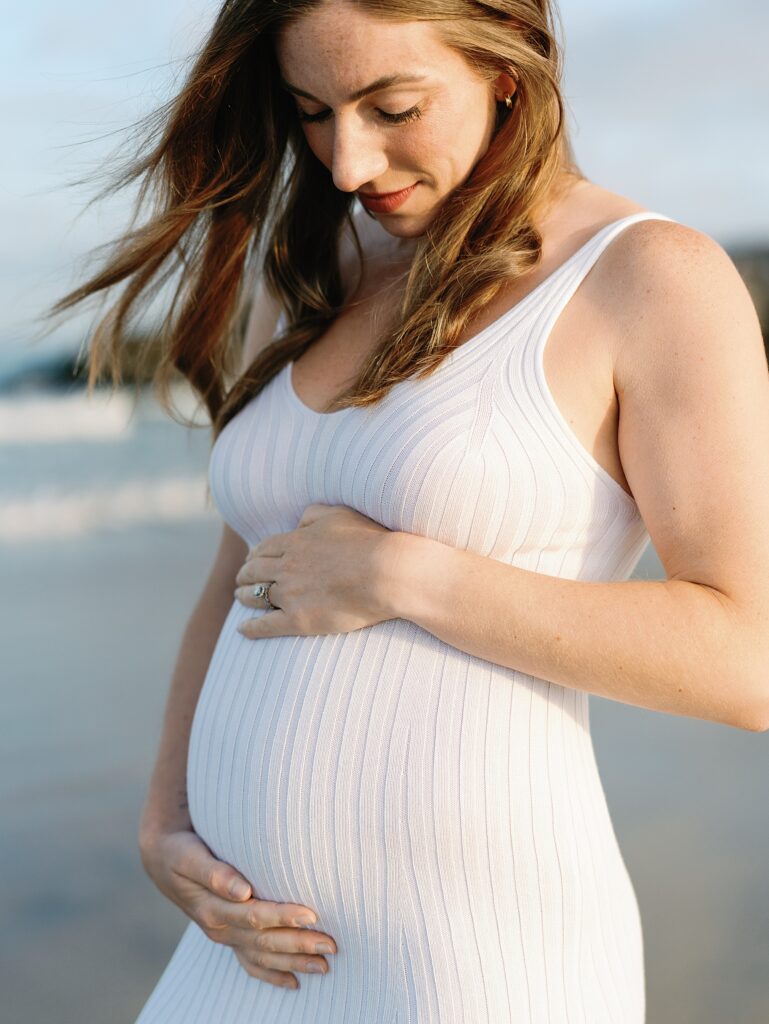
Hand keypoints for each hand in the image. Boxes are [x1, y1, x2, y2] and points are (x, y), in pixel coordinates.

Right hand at [139, 827, 336, 988]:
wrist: (163, 859)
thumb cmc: (180, 851)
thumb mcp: (190, 856)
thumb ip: (215, 873)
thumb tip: (242, 890)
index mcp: (211, 908)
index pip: (254, 916)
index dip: (283, 916)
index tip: (312, 915)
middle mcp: (219, 927)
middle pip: (263, 941)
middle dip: (298, 945)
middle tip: (331, 946)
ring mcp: (224, 935)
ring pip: (261, 955)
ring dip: (293, 962)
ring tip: (324, 966)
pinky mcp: (228, 936)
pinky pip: (250, 962)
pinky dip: (272, 974)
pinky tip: (293, 983)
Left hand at [234, 503, 403, 637]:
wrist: (387, 572)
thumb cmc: (369, 541)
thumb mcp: (339, 514)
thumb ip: (314, 514)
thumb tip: (298, 521)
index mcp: (295, 542)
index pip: (263, 548)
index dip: (254, 554)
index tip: (251, 558)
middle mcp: (286, 567)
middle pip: (253, 571)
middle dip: (244, 574)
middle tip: (241, 579)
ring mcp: (290, 594)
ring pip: (256, 595)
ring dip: (243, 596)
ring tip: (240, 598)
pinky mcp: (299, 620)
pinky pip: (265, 625)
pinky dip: (250, 628)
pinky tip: (242, 630)